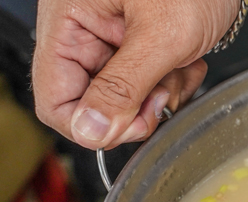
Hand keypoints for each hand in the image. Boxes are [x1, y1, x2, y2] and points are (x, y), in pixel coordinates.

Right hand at [32, 0, 239, 148]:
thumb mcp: (160, 35)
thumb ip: (123, 86)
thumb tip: (89, 130)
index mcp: (70, 21)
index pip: (54, 99)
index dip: (91, 124)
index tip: (130, 122)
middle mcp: (86, 33)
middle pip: (95, 106)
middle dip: (137, 107)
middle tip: (165, 90)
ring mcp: (115, 42)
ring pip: (129, 102)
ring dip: (163, 95)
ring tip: (181, 65)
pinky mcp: (143, 48)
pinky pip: (152, 88)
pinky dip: (175, 83)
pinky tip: (189, 62)